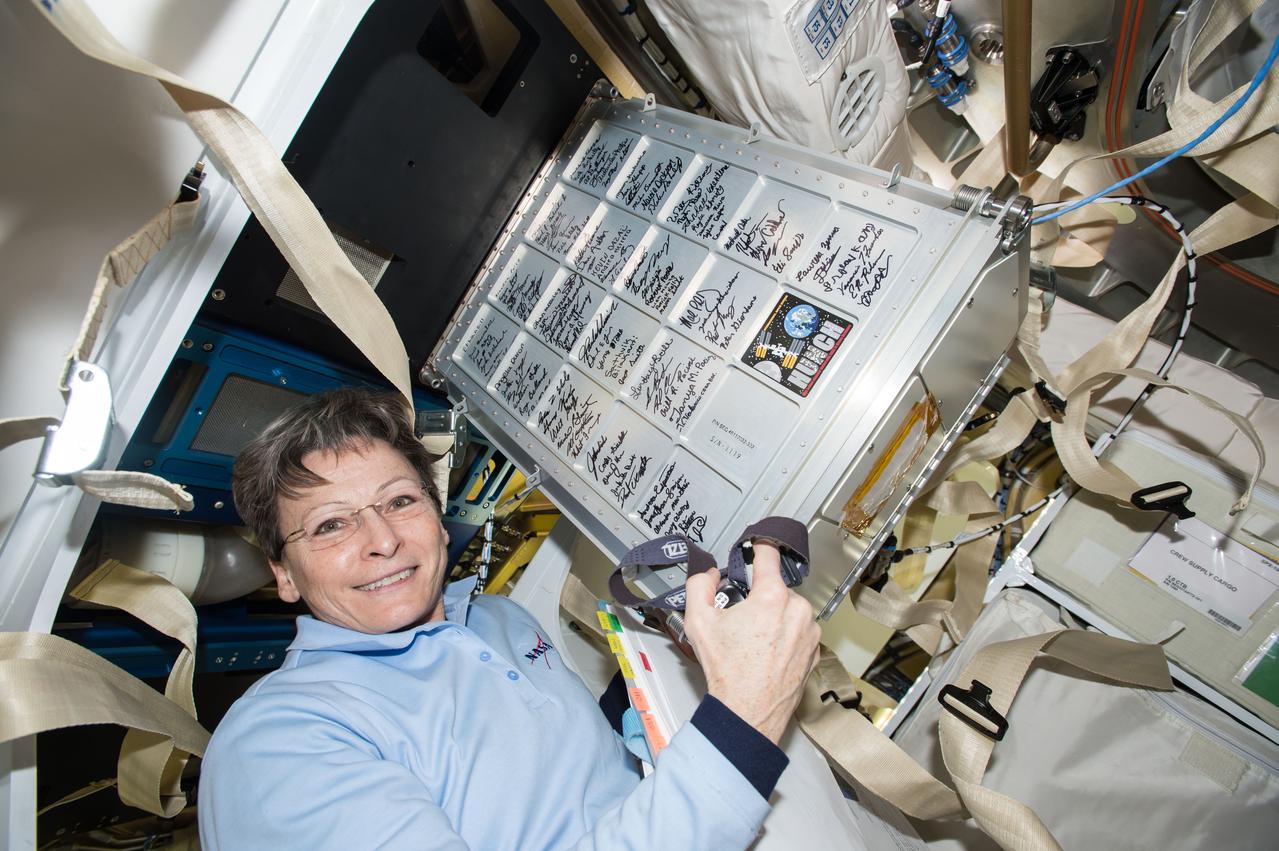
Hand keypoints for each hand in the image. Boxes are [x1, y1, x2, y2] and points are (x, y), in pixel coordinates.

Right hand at [682, 541, 820, 743]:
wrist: (747, 713)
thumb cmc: (728, 673)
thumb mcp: (699, 622)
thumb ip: (699, 586)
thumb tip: (709, 575)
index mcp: (772, 597)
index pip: (769, 555)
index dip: (759, 547)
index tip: (757, 545)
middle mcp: (798, 611)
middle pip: (776, 587)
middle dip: (760, 596)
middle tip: (742, 617)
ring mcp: (809, 632)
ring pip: (790, 609)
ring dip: (775, 616)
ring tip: (754, 639)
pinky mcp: (814, 650)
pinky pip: (799, 631)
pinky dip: (786, 635)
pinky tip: (767, 651)